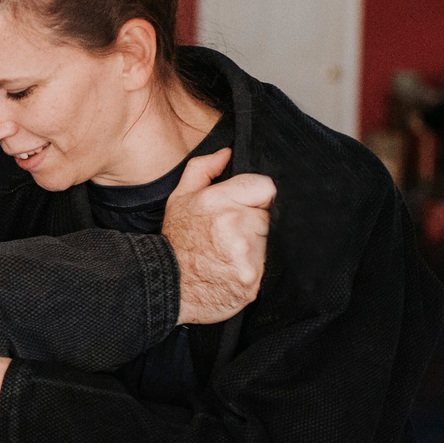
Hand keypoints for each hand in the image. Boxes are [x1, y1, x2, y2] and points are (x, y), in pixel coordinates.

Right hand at [162, 148, 274, 324]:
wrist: (170, 288)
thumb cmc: (177, 244)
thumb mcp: (180, 199)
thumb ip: (203, 169)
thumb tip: (227, 153)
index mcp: (219, 201)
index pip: (266, 187)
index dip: (257, 197)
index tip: (246, 207)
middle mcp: (236, 225)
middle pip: (272, 214)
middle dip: (258, 222)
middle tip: (235, 234)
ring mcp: (248, 254)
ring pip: (273, 240)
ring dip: (261, 245)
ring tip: (236, 252)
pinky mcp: (255, 278)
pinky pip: (270, 264)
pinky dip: (259, 266)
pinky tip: (239, 268)